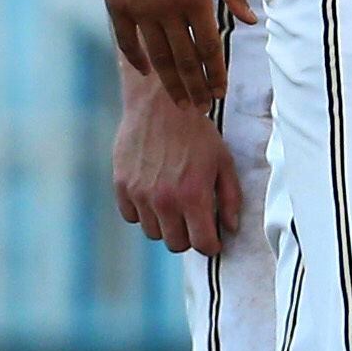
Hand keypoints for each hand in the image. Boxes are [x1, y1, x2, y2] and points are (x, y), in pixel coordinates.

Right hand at [100, 0, 255, 107]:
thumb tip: (253, 22)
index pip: (209, 47)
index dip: (215, 73)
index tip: (220, 93)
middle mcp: (168, 9)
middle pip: (184, 59)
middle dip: (195, 87)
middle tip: (201, 108)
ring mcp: (140, 9)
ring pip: (157, 56)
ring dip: (169, 82)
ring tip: (180, 101)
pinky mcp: (117, 4)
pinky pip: (126, 40)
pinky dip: (136, 58)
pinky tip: (147, 73)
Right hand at [112, 63, 242, 253]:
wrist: (161, 105)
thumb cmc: (197, 133)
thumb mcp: (224, 163)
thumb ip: (229, 199)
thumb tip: (230, 227)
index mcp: (193, 196)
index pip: (201, 244)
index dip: (210, 245)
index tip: (212, 239)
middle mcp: (164, 200)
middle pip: (175, 244)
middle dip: (188, 237)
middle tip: (194, 221)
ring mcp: (139, 194)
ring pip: (153, 233)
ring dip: (165, 225)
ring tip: (174, 204)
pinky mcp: (121, 185)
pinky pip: (131, 216)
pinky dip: (143, 212)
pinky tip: (154, 195)